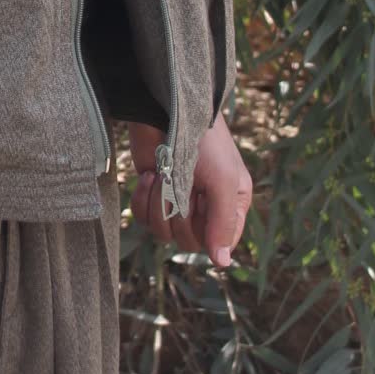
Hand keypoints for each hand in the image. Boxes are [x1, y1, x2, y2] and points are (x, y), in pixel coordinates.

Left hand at [126, 113, 251, 266]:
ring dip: (159, 204)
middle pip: (188, 241)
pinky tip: (149, 176)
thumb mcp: (223, 181)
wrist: (165, 111)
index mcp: (231, 205)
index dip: (207, 231)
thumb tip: (222, 262)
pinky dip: (143, 199)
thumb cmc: (205, 142)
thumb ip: (223, 224)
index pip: (220, 244)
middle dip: (179, 214)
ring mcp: (177, 201)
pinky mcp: (154, 193)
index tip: (199, 205)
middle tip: (180, 186)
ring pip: (164, 232)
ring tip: (161, 176)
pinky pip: (144, 218)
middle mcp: (206, 208)